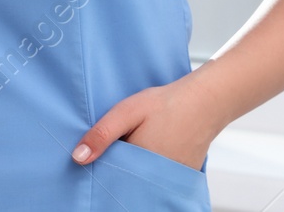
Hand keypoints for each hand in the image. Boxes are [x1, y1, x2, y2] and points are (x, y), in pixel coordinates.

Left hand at [71, 77, 220, 170]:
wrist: (206, 101)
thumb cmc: (166, 104)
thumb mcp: (127, 112)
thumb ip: (102, 134)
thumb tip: (77, 158)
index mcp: (139, 165)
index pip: (112, 179)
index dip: (103, 169)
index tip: (100, 157)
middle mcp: (156, 179)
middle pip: (127, 182)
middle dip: (119, 170)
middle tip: (124, 144)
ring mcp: (171, 180)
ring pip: (143, 182)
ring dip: (136, 170)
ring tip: (139, 144)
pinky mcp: (182, 177)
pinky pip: (159, 179)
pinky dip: (152, 169)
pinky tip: (153, 148)